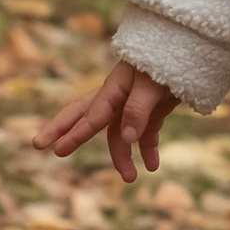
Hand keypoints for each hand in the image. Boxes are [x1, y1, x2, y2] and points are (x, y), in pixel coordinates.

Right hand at [38, 56, 177, 180]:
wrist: (190, 50)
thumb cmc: (168, 62)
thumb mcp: (152, 85)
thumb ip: (137, 111)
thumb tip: (126, 139)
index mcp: (114, 88)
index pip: (92, 116)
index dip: (75, 134)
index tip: (56, 150)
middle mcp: (119, 97)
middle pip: (86, 117)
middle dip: (65, 132)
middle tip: (38, 144)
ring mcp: (134, 104)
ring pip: (119, 134)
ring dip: (123, 156)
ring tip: (131, 179)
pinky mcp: (152, 111)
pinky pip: (145, 134)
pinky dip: (148, 150)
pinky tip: (152, 166)